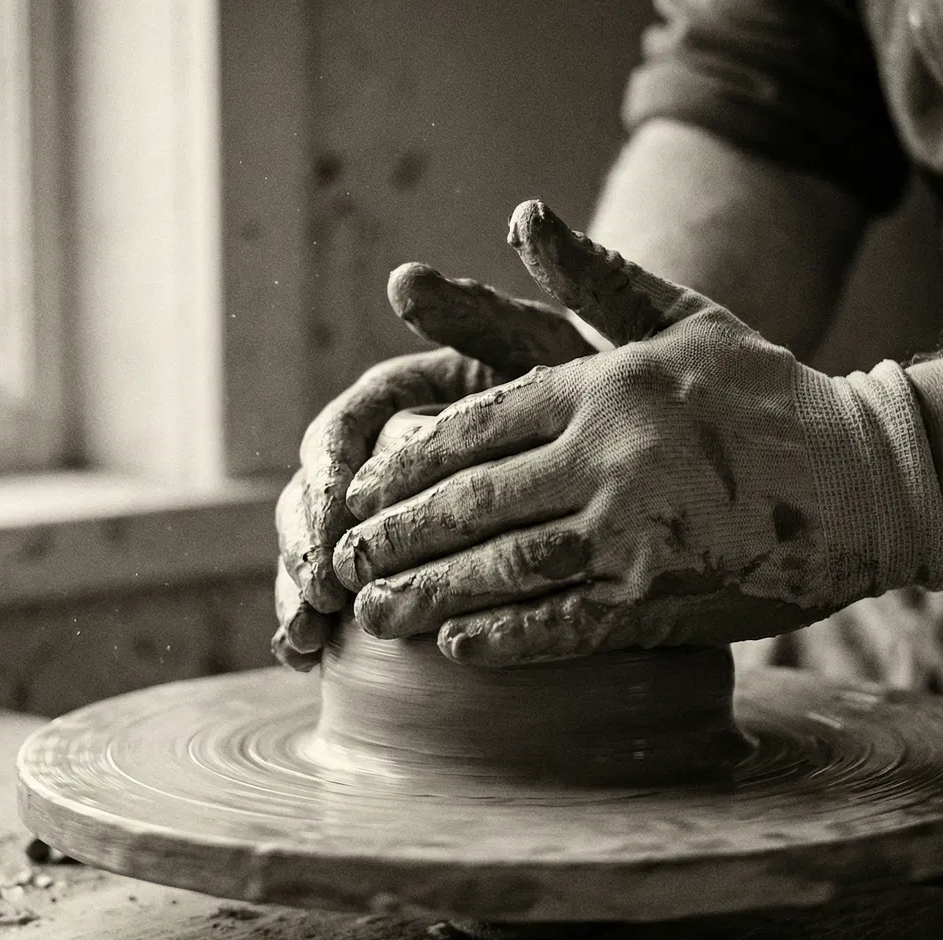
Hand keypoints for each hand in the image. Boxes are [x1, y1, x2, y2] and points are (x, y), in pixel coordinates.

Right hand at [271, 262, 595, 668]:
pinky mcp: (402, 568)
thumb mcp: (544, 351)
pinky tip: (304, 658)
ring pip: (318, 549)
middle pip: (316, 495)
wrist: (643, 450)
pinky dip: (314, 626)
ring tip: (301, 637)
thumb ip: (478, 316)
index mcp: (403, 397)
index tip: (338, 508)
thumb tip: (404, 277)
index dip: (331, 469)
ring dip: (298, 591)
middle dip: (305, 544)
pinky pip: (341, 598)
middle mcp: (382, 454)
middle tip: (319, 589)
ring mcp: (387, 517)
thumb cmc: (593, 391)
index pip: (342, 428)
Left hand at [332, 201, 942, 665]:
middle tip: (342, 559)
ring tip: (373, 611)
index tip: (360, 487)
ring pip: (501, 565)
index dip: (407, 464)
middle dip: (395, 535)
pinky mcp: (658, 590)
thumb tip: (523, 215)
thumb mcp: (685, 315)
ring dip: (427, 592)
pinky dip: (503, 636)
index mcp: (601, 384)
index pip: (473, 424)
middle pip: (470, 500)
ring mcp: (630, 526)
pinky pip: (561, 620)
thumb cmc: (767, 391)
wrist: (867, 476)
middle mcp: (604, 453)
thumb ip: (598, 275)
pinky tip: (457, 645)